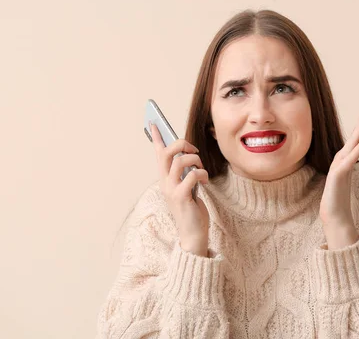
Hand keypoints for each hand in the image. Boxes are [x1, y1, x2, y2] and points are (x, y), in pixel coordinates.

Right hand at [150, 123, 210, 256]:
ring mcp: (171, 190)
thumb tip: (188, 156)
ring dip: (195, 160)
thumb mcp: (186, 188)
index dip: (156, 138)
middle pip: (167, 153)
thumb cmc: (191, 210)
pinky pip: (192, 175)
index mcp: (165, 179)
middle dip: (180, 144)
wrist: (193, 234)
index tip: (153, 123)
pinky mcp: (181, 196)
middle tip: (193, 149)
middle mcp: (164, 183)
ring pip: (180, 161)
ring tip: (202, 168)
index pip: (158, 154)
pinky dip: (202, 175)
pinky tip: (205, 183)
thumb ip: (184, 174)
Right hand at [320, 94, 358, 248]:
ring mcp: (341, 163)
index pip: (358, 132)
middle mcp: (343, 155)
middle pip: (357, 129)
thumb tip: (356, 154)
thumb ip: (351, 163)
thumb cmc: (339, 198)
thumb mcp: (347, 175)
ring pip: (356, 139)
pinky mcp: (341, 173)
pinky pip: (354, 156)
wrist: (333, 216)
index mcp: (346, 155)